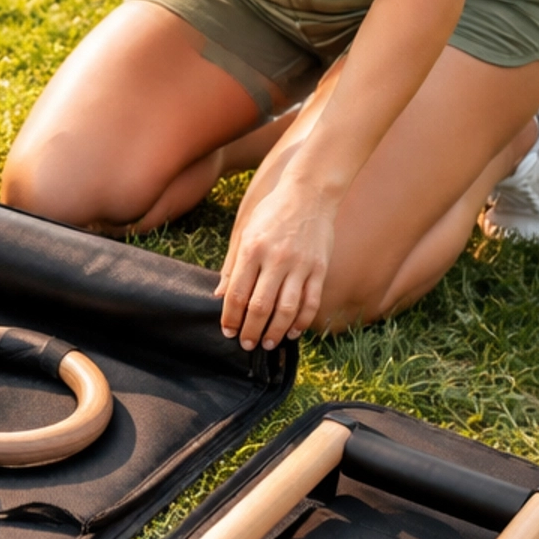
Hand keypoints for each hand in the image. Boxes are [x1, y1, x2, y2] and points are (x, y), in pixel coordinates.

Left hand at [216, 178, 334, 350]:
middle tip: (247, 344)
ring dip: (275, 331)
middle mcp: (276, 259)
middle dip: (251, 330)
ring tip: (268, 343)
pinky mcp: (319, 268)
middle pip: (261, 306)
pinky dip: (301, 321)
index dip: (231, 317)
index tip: (228, 330)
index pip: (237, 293)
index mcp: (252, 249)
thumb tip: (220, 295)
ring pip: (287, 309)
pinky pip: (311, 302)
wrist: (310, 193)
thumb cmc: (272, 212)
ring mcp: (300, 265)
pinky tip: (292, 331)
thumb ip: (233, 265)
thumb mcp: (245, 232)